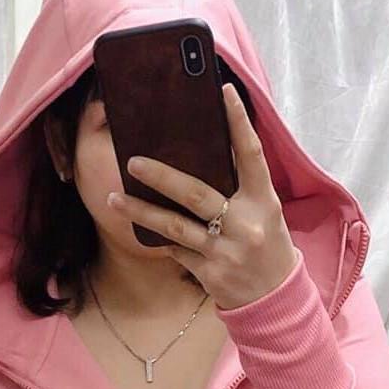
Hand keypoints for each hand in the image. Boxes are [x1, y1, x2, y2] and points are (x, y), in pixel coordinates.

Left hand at [105, 82, 300, 310]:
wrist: (274, 297)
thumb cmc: (267, 244)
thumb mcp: (265, 211)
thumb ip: (241, 186)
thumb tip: (202, 152)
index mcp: (264, 201)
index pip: (251, 154)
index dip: (238, 122)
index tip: (223, 91)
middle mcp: (245, 225)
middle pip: (197, 194)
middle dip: (161, 176)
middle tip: (132, 160)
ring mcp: (225, 251)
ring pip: (174, 227)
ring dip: (141, 211)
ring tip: (114, 198)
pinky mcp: (210, 273)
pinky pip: (176, 251)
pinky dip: (159, 238)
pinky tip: (138, 226)